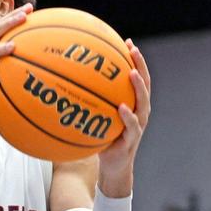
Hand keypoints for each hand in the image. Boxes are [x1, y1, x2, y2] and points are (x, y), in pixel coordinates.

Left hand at [97, 41, 151, 197]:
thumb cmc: (103, 140)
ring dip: (138, 87)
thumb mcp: (96, 119)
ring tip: (131, 73)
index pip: (137, 77)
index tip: (128, 42)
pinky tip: (121, 107)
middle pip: (145, 84)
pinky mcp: (132, 139)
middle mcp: (139, 111)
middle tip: (132, 50)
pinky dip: (127, 116)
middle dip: (140, 65)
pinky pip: (131, 126)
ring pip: (143, 103)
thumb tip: (66, 87)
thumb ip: (89, 104)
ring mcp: (138, 125)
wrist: (112, 167)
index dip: (135, 60)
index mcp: (133, 104)